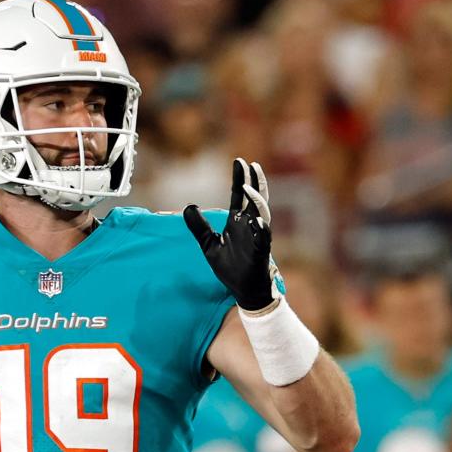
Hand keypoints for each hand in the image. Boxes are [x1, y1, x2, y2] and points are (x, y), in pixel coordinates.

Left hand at [184, 158, 278, 311]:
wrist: (244, 290)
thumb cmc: (231, 268)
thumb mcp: (209, 245)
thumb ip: (199, 227)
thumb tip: (188, 207)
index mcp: (238, 223)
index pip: (239, 196)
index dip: (239, 179)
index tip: (238, 161)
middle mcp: (250, 226)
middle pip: (255, 198)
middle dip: (254, 181)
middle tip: (250, 164)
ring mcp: (257, 238)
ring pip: (261, 213)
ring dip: (256, 200)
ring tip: (247, 187)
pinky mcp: (261, 252)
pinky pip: (263, 238)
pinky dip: (260, 228)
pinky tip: (255, 219)